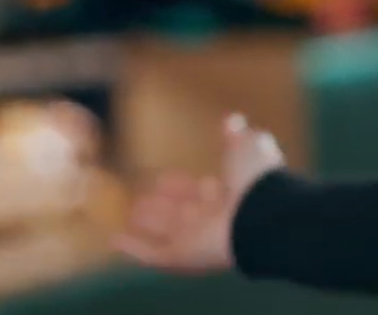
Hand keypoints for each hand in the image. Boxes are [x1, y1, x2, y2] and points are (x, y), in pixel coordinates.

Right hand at [114, 113, 285, 272]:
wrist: (264, 216)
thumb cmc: (257, 179)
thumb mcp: (248, 146)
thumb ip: (237, 135)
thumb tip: (233, 119)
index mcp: (229, 195)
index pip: (202, 191)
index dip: (183, 186)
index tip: (163, 178)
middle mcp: (212, 219)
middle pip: (181, 214)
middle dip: (162, 206)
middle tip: (140, 198)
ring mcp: (197, 241)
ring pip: (166, 233)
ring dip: (147, 224)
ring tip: (128, 213)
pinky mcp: (182, 258)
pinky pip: (153, 255)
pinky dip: (133, 248)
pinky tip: (114, 239)